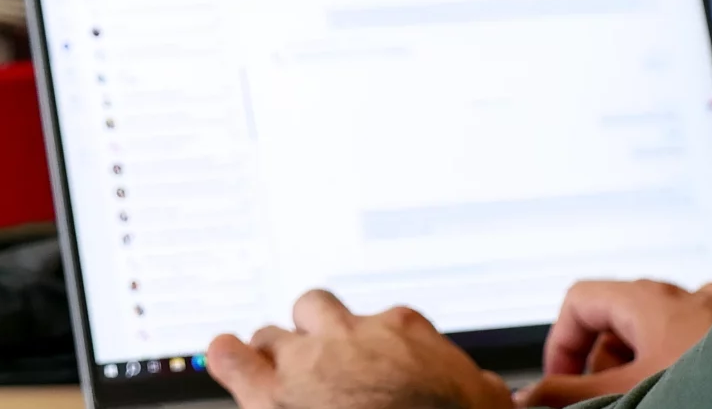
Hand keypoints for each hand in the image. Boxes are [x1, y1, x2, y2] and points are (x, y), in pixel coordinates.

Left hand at [208, 290, 510, 408]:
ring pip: (273, 333)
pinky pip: (231, 357)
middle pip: (316, 312)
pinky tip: (226, 358)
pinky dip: (227, 357)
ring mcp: (307, 359)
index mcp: (404, 332)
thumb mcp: (484, 399)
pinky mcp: (271, 390)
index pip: (381, 322)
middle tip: (314, 365)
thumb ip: (473, 384)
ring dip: (272, 352)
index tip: (373, 363)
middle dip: (312, 336)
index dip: (372, 346)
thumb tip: (485, 390)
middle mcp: (352, 335)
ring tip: (269, 371)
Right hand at [515, 281, 711, 404]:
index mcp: (648, 298)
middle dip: (602, 361)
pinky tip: (692, 389)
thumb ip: (570, 393)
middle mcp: (685, 294)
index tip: (559, 383)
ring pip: (660, 329)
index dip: (560, 342)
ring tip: (647, 399)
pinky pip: (699, 338)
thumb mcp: (625, 395)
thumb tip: (532, 396)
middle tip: (602, 400)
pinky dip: (682, 362)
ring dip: (641, 363)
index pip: (579, 299)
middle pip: (619, 314)